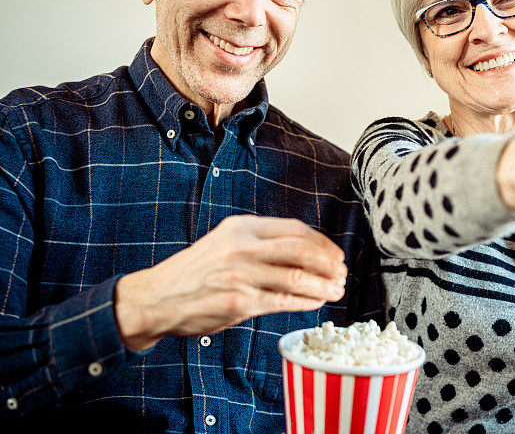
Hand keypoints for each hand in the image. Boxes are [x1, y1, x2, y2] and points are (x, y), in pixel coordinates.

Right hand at [115, 216, 346, 349]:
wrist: (157, 297)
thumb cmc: (195, 272)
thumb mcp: (225, 242)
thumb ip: (259, 242)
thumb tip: (304, 251)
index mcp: (241, 227)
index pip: (294, 229)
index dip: (322, 242)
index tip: (335, 253)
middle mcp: (242, 247)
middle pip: (301, 250)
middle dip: (329, 262)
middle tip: (342, 271)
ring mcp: (241, 275)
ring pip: (296, 276)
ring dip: (323, 284)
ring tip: (336, 289)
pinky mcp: (239, 302)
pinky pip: (283, 301)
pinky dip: (305, 301)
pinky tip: (316, 302)